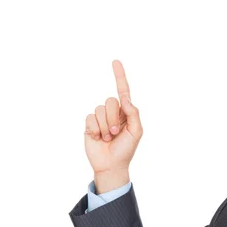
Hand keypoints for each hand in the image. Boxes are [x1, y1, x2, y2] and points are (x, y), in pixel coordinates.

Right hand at [84, 60, 143, 174]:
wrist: (111, 165)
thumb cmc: (126, 149)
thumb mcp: (136, 132)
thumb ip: (133, 113)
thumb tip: (125, 99)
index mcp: (126, 112)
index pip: (123, 90)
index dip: (119, 75)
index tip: (115, 61)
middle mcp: (112, 112)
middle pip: (110, 101)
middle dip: (113, 118)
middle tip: (116, 133)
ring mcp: (100, 118)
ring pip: (99, 110)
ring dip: (105, 127)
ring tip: (108, 138)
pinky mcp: (89, 124)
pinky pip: (90, 118)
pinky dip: (95, 129)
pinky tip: (98, 138)